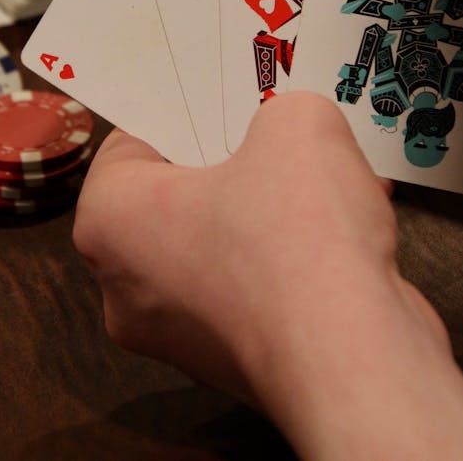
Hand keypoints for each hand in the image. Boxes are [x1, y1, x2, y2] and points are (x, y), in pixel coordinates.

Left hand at [72, 92, 462, 458]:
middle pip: (178, 195)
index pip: (130, 145)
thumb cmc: (297, 234)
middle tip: (276, 128)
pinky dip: (297, 257)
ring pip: (224, 242)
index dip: (182, 113)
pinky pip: (260, 288)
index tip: (221, 97)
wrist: (353, 358)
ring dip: (275, 208)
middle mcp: (129, 287)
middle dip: (235, 160)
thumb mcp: (296, 123)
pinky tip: (349, 228)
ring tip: (329, 175)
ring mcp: (181, 335)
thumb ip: (284, 111)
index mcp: (109, 221)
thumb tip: (293, 133)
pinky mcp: (237, 364)